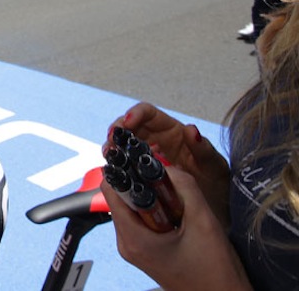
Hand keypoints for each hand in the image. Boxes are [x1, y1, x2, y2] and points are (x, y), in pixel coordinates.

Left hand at [101, 166, 252, 290]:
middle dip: (140, 181)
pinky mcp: (145, 249)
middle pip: (122, 197)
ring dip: (151, 195)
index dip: (124, 169)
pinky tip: (176, 209)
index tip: (139, 157)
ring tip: (174, 193)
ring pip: (134, 207)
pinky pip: (143, 219)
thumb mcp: (203, 221)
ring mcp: (135, 247)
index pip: (112, 190)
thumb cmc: (215, 272)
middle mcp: (126, 243)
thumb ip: (184, 187)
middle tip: (163, 173)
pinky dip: (156, 208)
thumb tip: (167, 165)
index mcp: (132, 238)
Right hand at [107, 102, 229, 225]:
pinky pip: (125, 164)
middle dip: (117, 132)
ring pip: (123, 145)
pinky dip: (116, 165)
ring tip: (110, 158)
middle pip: (129, 126)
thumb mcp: (216, 168)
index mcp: (174, 132)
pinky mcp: (142, 174)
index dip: (135, 115)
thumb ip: (204, 149)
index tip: (127, 125)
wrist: (218, 216)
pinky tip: (115, 171)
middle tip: (112, 147)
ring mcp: (148, 157)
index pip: (149, 114)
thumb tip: (191, 129)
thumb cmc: (219, 188)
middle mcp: (158, 141)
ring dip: (113, 148)